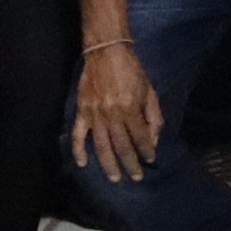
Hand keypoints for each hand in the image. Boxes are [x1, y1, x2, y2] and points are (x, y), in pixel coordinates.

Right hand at [71, 40, 160, 183]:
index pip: (140, 137)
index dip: (147, 151)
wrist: (106, 52)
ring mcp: (94, 114)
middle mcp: (112, 114)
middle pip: (122, 146)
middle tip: (136, 178)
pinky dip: (78, 150)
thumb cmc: (131, 70)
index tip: (151, 160)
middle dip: (130, 164)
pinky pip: (78, 135)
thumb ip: (153, 116)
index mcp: (130, 108)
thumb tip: (152, 139)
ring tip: (114, 178)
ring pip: (101, 146)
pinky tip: (83, 163)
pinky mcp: (82, 111)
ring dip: (108, 164)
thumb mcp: (149, 90)